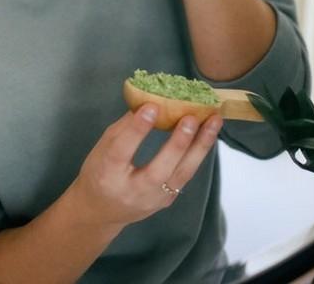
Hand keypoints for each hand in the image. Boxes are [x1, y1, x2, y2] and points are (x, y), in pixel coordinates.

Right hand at [71, 105, 221, 227]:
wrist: (101, 212)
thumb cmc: (99, 171)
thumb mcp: (102, 147)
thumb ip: (124, 128)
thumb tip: (149, 101)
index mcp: (107, 173)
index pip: (123, 150)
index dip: (138, 129)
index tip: (153, 106)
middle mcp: (132, 191)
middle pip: (159, 169)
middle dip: (178, 143)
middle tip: (191, 117)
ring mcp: (153, 200)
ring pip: (181, 174)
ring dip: (200, 146)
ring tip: (214, 121)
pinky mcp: (168, 200)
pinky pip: (185, 175)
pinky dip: (198, 154)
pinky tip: (209, 134)